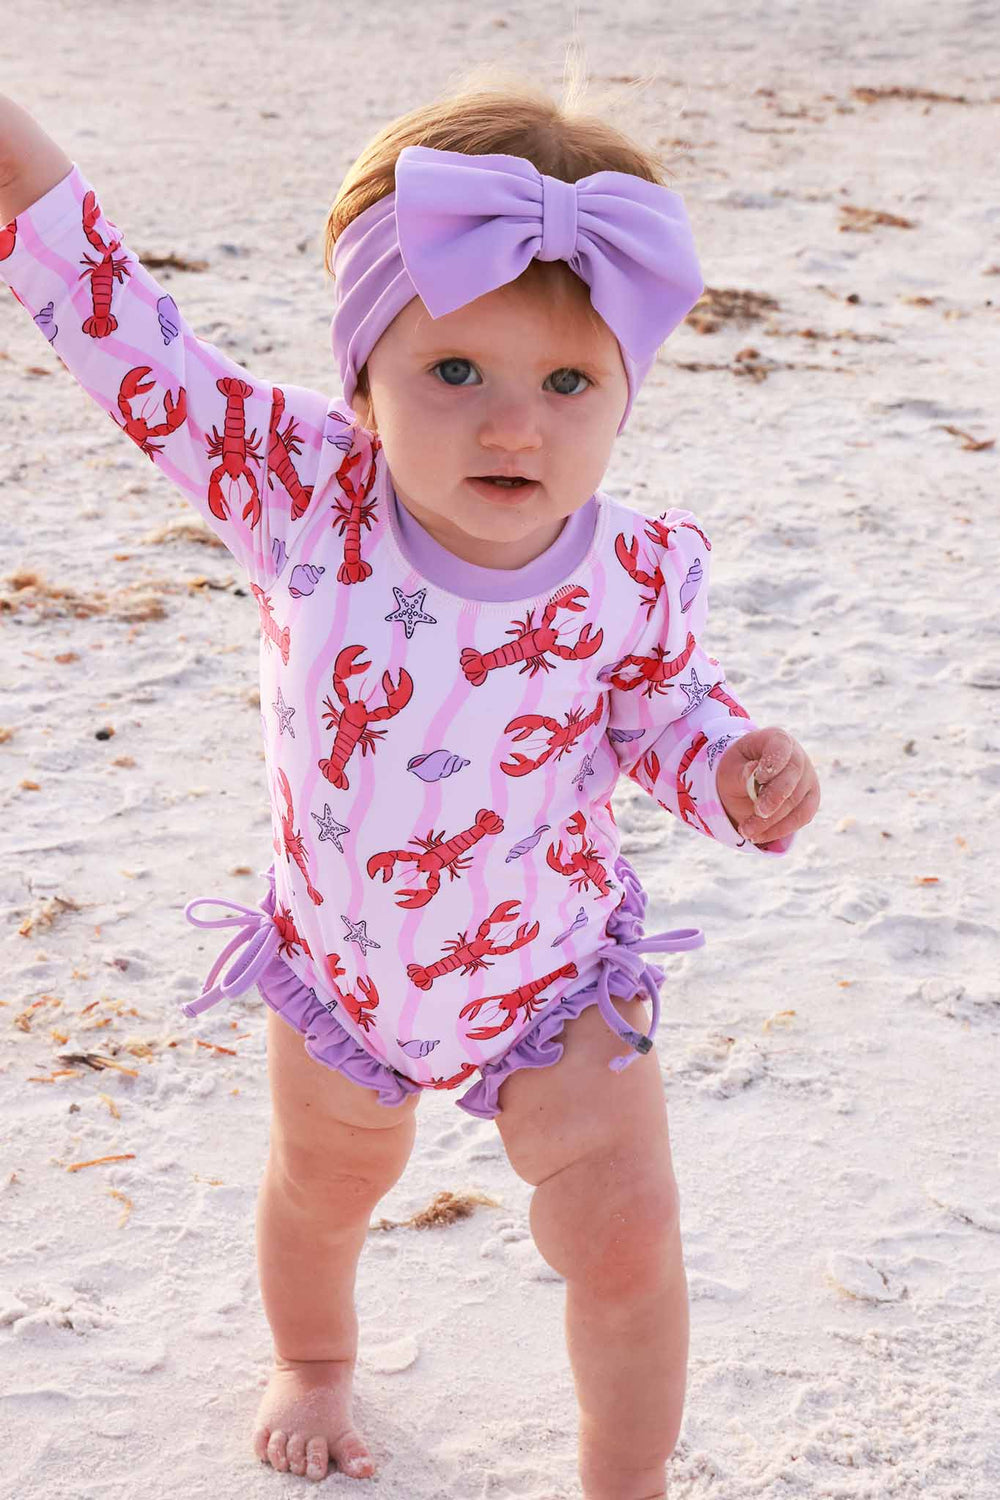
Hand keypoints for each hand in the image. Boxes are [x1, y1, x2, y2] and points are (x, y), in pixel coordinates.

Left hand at [716, 727, 819, 845]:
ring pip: (797, 801)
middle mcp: (797, 756)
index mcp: (776, 739)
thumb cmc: (736, 770)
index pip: (782, 747)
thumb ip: (741, 772)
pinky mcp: (811, 799)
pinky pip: (803, 816)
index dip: (774, 762)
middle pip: (792, 777)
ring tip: (747, 831)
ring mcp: (807, 778)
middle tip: (755, 814)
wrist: (743, 784)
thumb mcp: (730, 769)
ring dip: (772, 821)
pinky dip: (782, 829)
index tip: (759, 778)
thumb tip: (754, 773)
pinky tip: (761, 836)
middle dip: (773, 799)